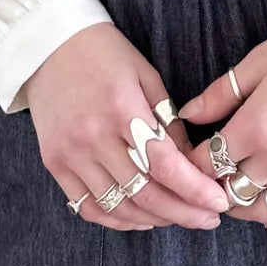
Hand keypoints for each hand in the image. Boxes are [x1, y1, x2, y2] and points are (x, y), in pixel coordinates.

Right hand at [23, 24, 230, 231]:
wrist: (48, 45)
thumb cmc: (104, 54)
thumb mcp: (146, 75)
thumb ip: (167, 121)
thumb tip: (191, 163)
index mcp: (122, 108)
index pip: (165, 165)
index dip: (195, 190)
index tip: (218, 203)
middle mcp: (94, 137)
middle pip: (145, 193)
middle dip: (184, 212)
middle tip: (208, 219)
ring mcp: (71, 154)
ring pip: (119, 207)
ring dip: (155, 219)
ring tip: (179, 216)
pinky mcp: (54, 164)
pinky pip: (89, 207)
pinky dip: (118, 220)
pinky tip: (141, 218)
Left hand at [175, 6, 266, 230]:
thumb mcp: (261, 58)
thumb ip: (221, 93)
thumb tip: (187, 115)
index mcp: (257, 124)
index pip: (209, 163)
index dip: (192, 162)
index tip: (190, 155)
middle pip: (232, 192)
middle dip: (214, 186)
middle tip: (209, 174)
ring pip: (265, 210)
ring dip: (245, 206)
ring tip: (237, 190)